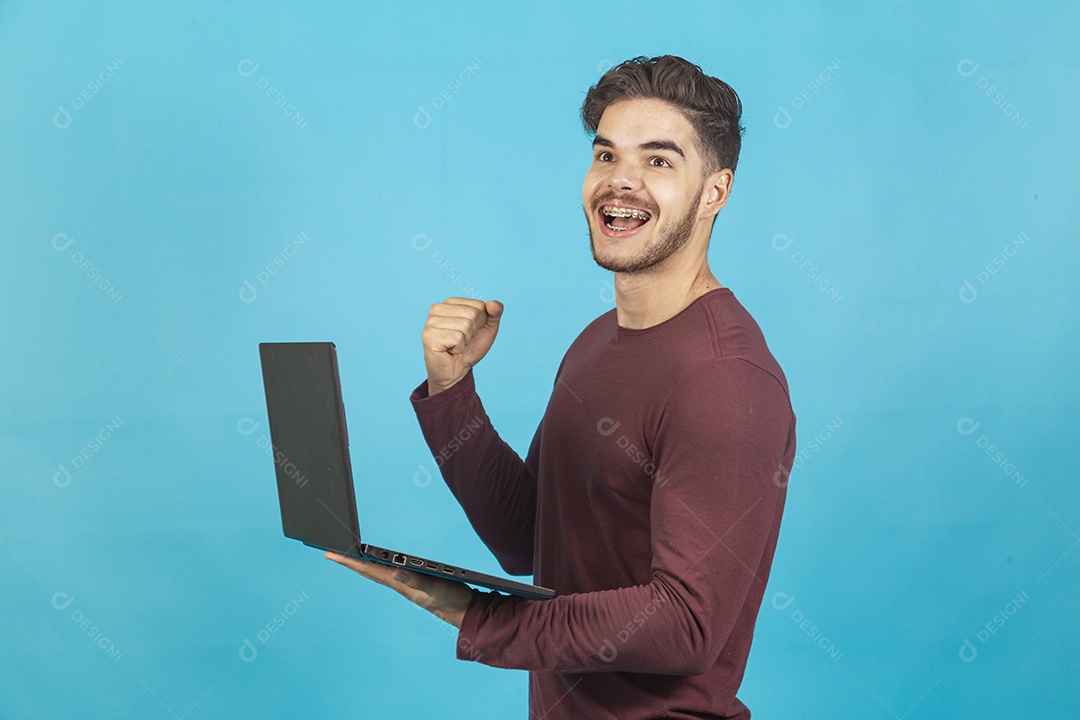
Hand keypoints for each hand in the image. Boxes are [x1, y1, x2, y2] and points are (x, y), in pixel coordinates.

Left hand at [325, 551, 473, 627]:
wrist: (464, 612)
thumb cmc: (450, 599)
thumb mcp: (435, 587)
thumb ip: (416, 578)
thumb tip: (395, 570)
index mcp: (399, 583)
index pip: (368, 569)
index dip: (348, 560)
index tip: (330, 553)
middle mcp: (398, 583)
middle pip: (367, 570)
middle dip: (348, 561)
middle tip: (330, 552)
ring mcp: (404, 584)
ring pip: (375, 572)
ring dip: (360, 563)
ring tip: (347, 556)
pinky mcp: (413, 582)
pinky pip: (387, 573)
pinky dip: (377, 566)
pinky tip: (378, 564)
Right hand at [422, 298, 502, 394]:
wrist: (457, 371)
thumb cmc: (469, 348)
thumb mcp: (488, 328)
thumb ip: (495, 313)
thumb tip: (492, 304)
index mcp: (450, 302)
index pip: (479, 305)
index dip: (480, 322)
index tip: (470, 332)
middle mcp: (437, 308)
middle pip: (472, 314)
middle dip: (473, 332)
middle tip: (462, 341)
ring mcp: (430, 321)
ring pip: (465, 325)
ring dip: (465, 341)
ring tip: (455, 345)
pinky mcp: (429, 336)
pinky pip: (457, 338)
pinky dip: (459, 348)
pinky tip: (449, 350)